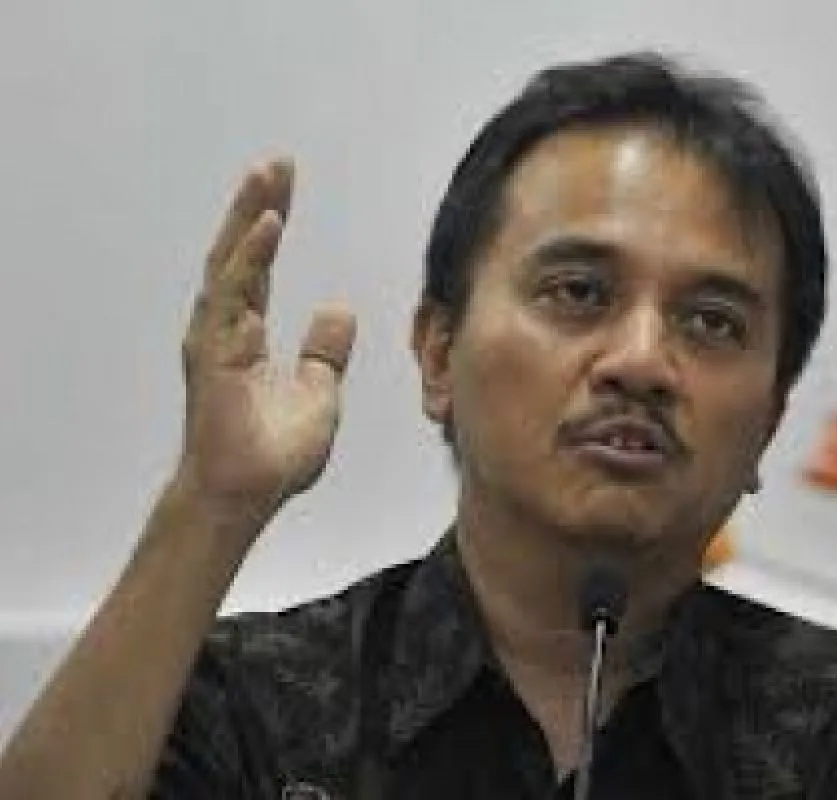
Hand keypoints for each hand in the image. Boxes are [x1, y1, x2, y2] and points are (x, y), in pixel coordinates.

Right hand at [175, 158, 355, 526]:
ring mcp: (215, 340)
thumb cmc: (274, 455)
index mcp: (245, 334)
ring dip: (248, 219)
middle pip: (239, 255)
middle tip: (274, 165)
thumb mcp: (318, 393)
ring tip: (267, 179)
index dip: (268, 224)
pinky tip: (267, 227)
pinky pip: (234, 296)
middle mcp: (224, 330)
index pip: (256, 266)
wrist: (247, 495)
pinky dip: (250, 259)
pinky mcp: (215, 355)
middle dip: (254, 206)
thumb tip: (338, 309)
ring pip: (230, 266)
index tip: (283, 185)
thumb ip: (325, 351)